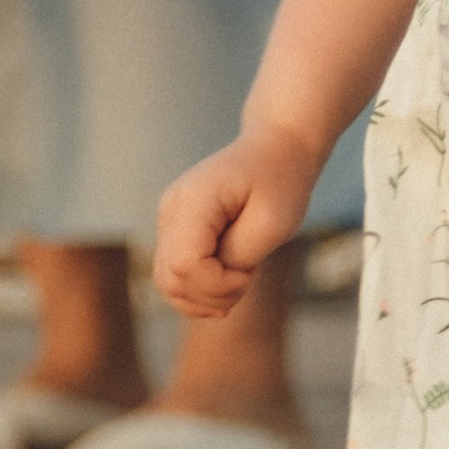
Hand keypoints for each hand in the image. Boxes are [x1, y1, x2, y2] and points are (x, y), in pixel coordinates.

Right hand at [154, 126, 322, 318]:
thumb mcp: (274, 222)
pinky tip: (228, 281)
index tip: (250, 273)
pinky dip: (200, 290)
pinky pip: (175, 276)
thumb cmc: (280, 183)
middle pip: (172, 279)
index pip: (185, 264)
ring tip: (240, 277)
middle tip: (248, 277)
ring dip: (206, 297)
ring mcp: (168, 221)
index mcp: (193, 201)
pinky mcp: (175, 232)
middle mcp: (171, 210)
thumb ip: (240, 255)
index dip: (217, 284)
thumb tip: (213, 281)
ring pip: (168, 283)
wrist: (274, 152)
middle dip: (212, 295)